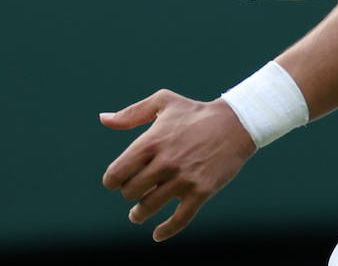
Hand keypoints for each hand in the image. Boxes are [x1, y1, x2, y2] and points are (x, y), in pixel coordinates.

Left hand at [99, 90, 255, 241]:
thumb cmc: (195, 112)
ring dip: (139, 214)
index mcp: (152, 141)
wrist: (234, 124)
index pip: (117, 172)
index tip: (115, 182)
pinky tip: (157, 235)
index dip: (112, 180)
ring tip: (137, 214)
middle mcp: (165, 162)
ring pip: (149, 207)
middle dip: (129, 194)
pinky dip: (166, 231)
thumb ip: (131, 113)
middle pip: (131, 192)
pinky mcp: (201, 192)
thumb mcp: (163, 102)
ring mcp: (184, 179)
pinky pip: (179, 220)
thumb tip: (103, 119)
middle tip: (133, 192)